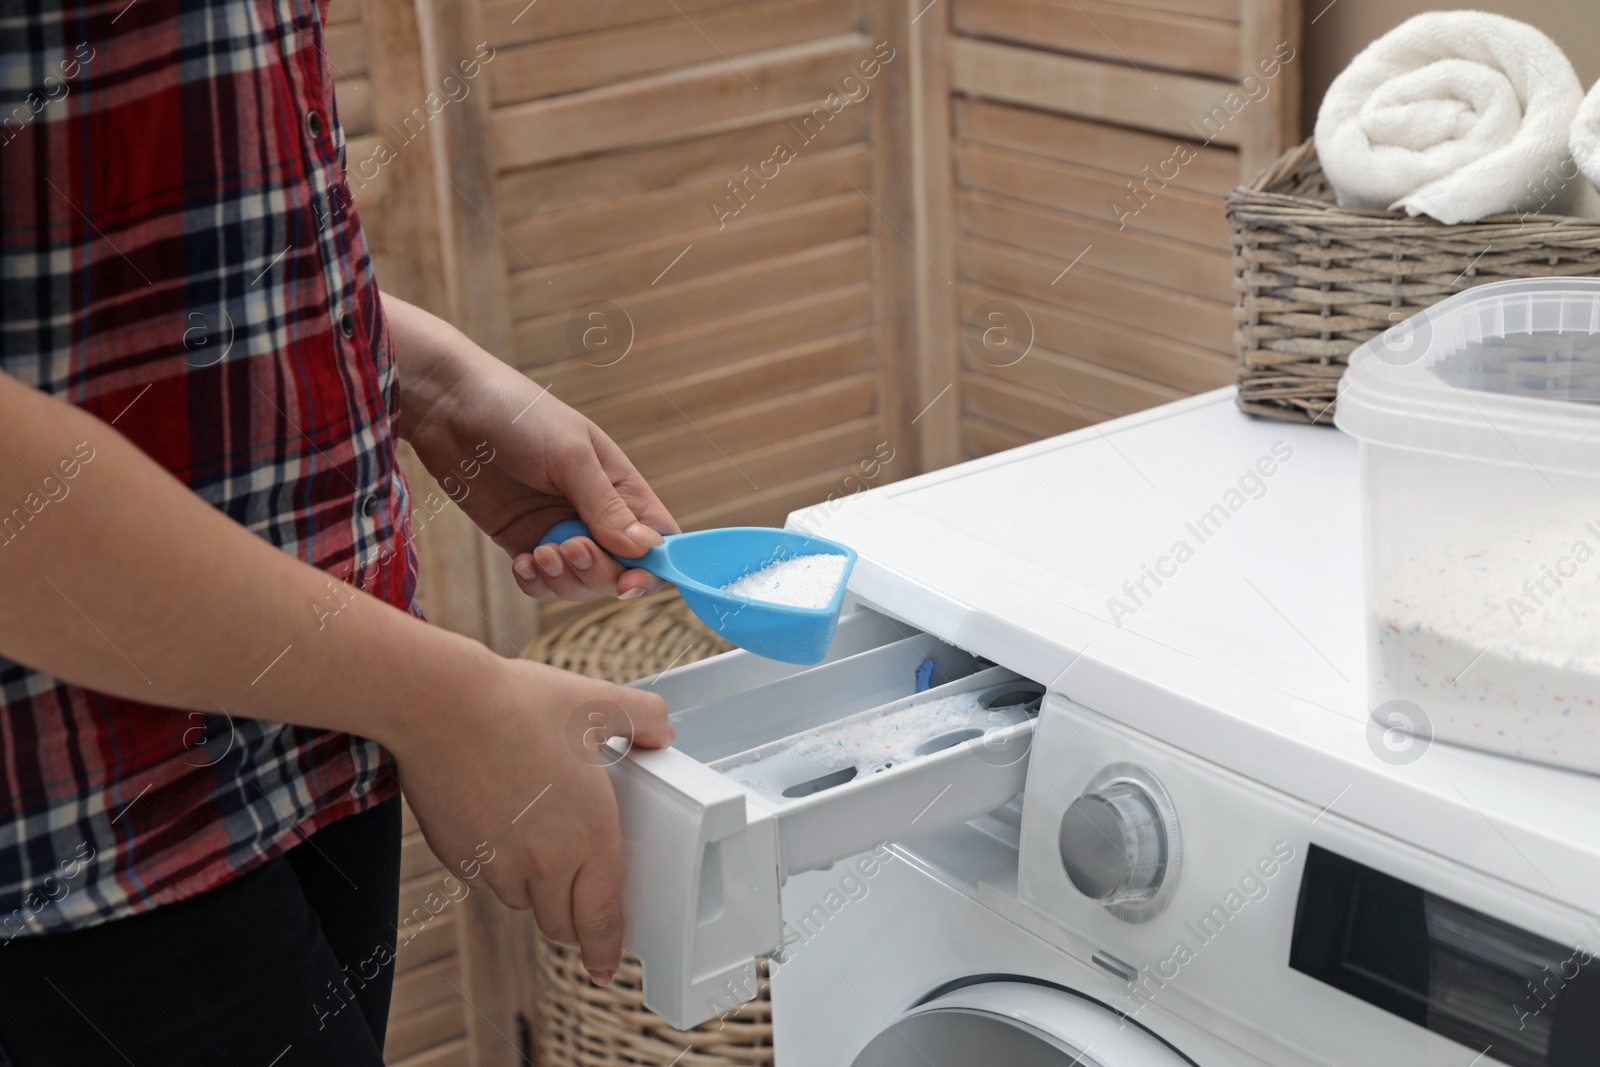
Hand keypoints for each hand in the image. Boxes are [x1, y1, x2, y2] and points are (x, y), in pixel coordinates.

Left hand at [389, 295, 679, 600]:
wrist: (449, 406)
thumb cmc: (518, 415)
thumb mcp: (570, 455)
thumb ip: (605, 506)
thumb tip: (644, 549)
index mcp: (621, 486)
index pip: (658, 539)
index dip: (653, 567)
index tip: (630, 581)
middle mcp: (595, 513)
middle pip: (620, 570)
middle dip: (599, 573)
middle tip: (570, 549)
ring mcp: (557, 529)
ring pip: (580, 583)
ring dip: (565, 580)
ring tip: (540, 553)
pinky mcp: (522, 540)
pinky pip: (541, 583)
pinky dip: (535, 582)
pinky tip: (521, 561)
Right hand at [389, 658, 672, 982]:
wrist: (440, 705)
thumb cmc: (519, 704)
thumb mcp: (597, 702)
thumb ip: (643, 718)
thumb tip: (664, 734)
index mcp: (589, 835)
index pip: (601, 917)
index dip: (606, 949)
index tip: (607, 967)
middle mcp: (543, 862)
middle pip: (561, 924)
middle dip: (574, 922)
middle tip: (580, 905)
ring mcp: (497, 864)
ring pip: (521, 900)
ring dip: (534, 890)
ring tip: (539, 844)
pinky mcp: (457, 857)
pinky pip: (484, 878)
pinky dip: (496, 867)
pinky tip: (498, 824)